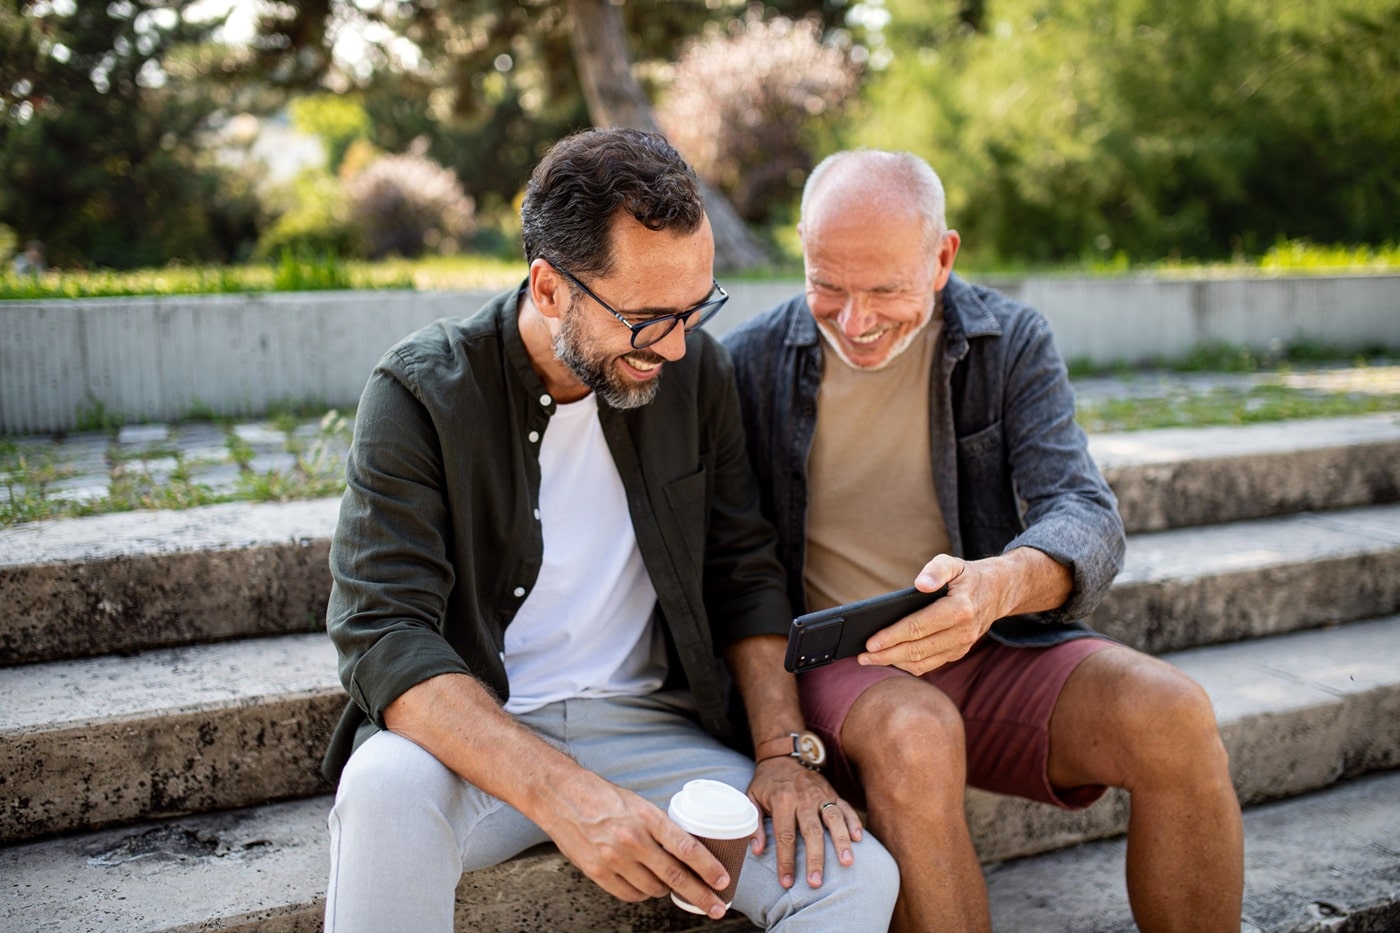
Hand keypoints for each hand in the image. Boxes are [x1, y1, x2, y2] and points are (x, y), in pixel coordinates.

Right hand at [538, 773, 732, 918]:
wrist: (561, 797)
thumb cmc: (601, 796)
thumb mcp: (638, 804)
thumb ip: (659, 827)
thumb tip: (684, 850)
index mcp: (647, 818)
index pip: (686, 847)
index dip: (708, 868)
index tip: (723, 881)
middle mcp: (632, 840)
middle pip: (675, 877)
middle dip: (701, 895)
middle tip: (717, 907)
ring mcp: (614, 859)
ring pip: (653, 889)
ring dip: (667, 890)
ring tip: (671, 884)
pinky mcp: (598, 873)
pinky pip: (630, 895)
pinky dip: (643, 894)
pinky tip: (646, 887)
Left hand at [746, 757, 862, 888]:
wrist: (784, 755)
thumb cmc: (766, 782)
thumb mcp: (752, 797)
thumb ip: (754, 823)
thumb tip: (757, 851)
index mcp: (782, 800)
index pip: (785, 835)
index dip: (786, 860)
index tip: (787, 882)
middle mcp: (803, 798)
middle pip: (811, 831)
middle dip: (814, 858)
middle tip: (816, 882)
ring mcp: (821, 795)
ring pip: (834, 819)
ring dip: (841, 841)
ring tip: (847, 863)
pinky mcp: (833, 792)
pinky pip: (846, 808)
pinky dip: (854, 822)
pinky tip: (859, 839)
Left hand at [859, 554, 1004, 675]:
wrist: (997, 592)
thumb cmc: (967, 576)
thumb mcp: (953, 563)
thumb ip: (936, 569)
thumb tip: (920, 583)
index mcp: (959, 609)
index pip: (918, 628)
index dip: (892, 637)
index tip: (870, 643)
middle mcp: (963, 631)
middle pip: (918, 650)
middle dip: (887, 655)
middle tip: (862, 657)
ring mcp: (962, 645)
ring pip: (924, 662)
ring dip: (895, 663)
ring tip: (871, 660)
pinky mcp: (959, 652)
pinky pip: (931, 664)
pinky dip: (909, 665)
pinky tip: (892, 659)